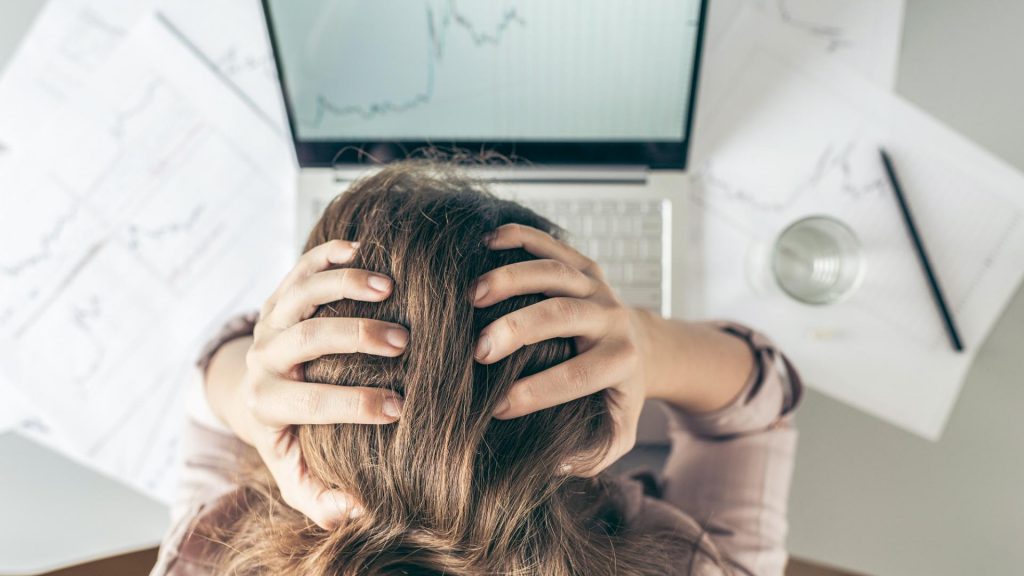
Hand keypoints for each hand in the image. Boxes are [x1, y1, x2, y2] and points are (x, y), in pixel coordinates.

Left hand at [211, 240, 409, 527]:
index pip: (307, 402)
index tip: (399, 408)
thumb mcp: (298, 475)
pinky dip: (328, 255)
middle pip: (302, 339)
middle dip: (354, 337)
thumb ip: (322, 499)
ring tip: (390, 287)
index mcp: (266, 404)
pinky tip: (363, 250)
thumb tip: (357, 508)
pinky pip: (301, 267)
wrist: (255, 393)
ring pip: (300, 293)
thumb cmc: (290, 437)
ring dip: (344, 286)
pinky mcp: (282, 295)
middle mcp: (264, 358)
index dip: (353, 405)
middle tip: (402, 342)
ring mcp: (271, 321)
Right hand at [472, 224, 648, 475]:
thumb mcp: (618, 433)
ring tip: (472, 295)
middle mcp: (612, 318)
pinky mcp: (584, 265)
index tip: (497, 409)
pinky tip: (486, 243)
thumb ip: (592, 454)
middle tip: (478, 351)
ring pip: (555, 273)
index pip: (577, 376)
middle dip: (518, 330)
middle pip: (564, 315)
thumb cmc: (617, 395)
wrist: (644, 347)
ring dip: (512, 279)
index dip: (536, 393)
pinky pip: (552, 244)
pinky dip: (520, 237)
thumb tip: (554, 465)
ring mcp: (597, 287)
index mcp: (620, 361)